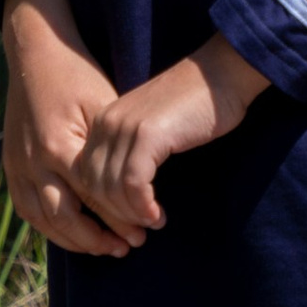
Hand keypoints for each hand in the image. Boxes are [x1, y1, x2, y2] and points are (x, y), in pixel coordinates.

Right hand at [1, 0, 130, 258]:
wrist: (36, 52)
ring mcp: (16, 165)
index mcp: (58, 146)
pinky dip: (49, 227)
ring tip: (104, 248)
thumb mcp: (104, 105)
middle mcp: (32, 162)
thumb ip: (112, 151)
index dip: (119, 219)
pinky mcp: (10, 164)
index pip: (92, 198)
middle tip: (127, 248)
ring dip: (73, 240)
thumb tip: (137, 190)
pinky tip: (72, 234)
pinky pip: (26, 208)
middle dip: (97, 239)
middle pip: (65, 218)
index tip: (144, 231)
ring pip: (42, 220)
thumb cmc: (78, 75)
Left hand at [69, 36, 267, 245]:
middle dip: (115, 216)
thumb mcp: (150, 128)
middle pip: (93, 185)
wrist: (220, 74)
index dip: (103, 204)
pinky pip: (134, 185)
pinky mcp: (148, 135)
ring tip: (153, 222)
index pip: (85, 175)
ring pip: (111, 189)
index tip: (127, 222)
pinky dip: (143, 207)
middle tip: (139, 232)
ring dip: (131, 215)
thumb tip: (123, 198)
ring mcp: (125, 127)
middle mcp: (107, 122)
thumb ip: (131, 153)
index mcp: (103, 121)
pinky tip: (157, 214)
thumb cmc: (193, 105)